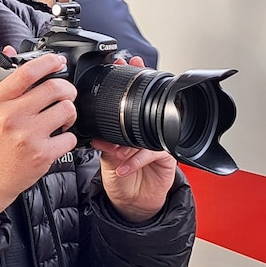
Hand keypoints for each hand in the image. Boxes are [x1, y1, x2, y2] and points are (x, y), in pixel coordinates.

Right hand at [0, 49, 77, 225]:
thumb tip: (10, 52)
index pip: (27, 72)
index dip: (48, 62)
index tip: (58, 61)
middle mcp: (11, 117)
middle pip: (55, 88)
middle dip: (67, 88)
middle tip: (65, 94)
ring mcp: (28, 136)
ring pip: (67, 110)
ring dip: (70, 112)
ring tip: (60, 117)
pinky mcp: (42, 155)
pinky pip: (70, 137)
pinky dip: (68, 136)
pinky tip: (57, 138)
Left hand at [90, 55, 176, 222]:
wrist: (133, 204)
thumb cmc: (121, 179)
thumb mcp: (108, 159)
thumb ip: (106, 144)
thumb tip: (98, 133)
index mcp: (132, 128)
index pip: (133, 100)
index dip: (131, 79)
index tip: (124, 63)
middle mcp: (147, 133)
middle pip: (148, 107)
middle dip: (140, 91)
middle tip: (132, 75)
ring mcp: (158, 143)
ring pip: (148, 132)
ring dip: (131, 139)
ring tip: (116, 148)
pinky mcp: (167, 158)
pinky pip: (151, 154)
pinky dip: (135, 160)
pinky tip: (123, 167)